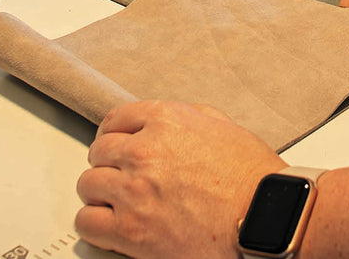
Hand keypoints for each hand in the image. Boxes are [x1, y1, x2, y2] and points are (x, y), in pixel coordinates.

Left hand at [75, 100, 282, 258]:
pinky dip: (93, 223)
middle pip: (98, 152)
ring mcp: (133, 191)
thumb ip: (184, 118)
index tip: (115, 145)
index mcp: (166, 119)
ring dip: (99, 192)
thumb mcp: (220, 124)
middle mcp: (144, 150)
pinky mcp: (129, 231)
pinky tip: (110, 224)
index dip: (114, 134)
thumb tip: (160, 125)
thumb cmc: (249, 173)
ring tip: (115, 201)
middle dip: (108, 162)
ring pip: (88, 185)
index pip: (115, 119)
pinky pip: (87, 222)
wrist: (261, 214)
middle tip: (119, 175)